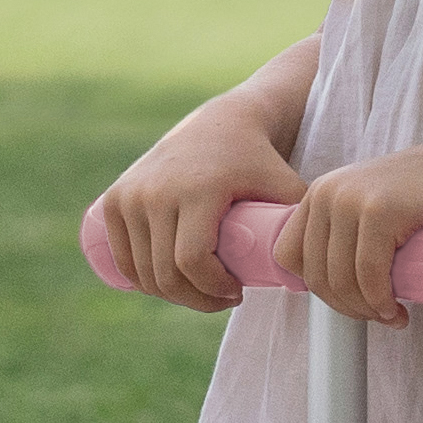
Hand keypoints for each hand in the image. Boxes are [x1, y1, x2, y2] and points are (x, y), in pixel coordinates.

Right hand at [94, 125, 301, 314]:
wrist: (221, 123)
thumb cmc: (259, 160)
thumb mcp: (286, 185)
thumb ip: (300, 223)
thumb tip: (307, 274)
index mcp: (197, 190)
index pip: (192, 261)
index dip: (212, 289)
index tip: (236, 293)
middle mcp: (157, 191)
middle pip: (166, 272)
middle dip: (195, 299)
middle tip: (222, 299)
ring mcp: (131, 194)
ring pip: (143, 270)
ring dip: (169, 295)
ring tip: (198, 292)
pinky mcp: (115, 198)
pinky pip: (122, 256)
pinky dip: (139, 280)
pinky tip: (162, 285)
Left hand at [279, 147, 422, 323]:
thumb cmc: (420, 200)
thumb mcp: (366, 209)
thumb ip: (340, 235)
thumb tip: (325, 289)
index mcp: (318, 194)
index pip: (288, 257)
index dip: (316, 289)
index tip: (350, 301)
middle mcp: (326, 194)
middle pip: (316, 275)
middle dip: (346, 308)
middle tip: (377, 317)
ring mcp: (350, 200)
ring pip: (341, 280)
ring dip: (366, 311)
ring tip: (391, 316)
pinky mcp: (379, 212)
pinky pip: (368, 275)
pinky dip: (380, 302)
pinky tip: (396, 310)